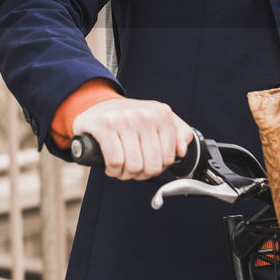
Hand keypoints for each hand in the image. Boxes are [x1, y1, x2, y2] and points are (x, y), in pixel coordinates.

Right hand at [72, 98, 193, 180]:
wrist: (97, 105)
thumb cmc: (129, 117)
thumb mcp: (158, 119)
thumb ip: (178, 133)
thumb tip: (182, 151)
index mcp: (161, 114)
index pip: (168, 158)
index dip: (156, 168)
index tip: (147, 162)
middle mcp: (145, 114)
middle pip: (151, 165)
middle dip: (141, 174)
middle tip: (133, 168)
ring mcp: (124, 119)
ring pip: (134, 166)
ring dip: (125, 174)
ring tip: (121, 167)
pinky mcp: (105, 125)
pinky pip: (115, 161)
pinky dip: (113, 170)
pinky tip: (111, 166)